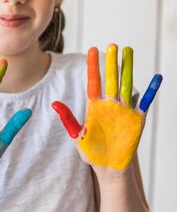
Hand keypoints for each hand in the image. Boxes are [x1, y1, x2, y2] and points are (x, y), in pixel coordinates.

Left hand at [52, 44, 161, 170]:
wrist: (107, 167)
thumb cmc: (91, 152)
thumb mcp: (77, 135)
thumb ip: (68, 118)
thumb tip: (54, 103)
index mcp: (95, 106)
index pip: (94, 81)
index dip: (93, 66)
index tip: (92, 49)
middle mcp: (110, 104)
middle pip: (111, 79)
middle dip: (111, 62)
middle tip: (112, 45)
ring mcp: (124, 110)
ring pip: (126, 84)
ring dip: (128, 68)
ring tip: (129, 51)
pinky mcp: (136, 119)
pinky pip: (144, 102)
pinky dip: (150, 91)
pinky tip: (156, 77)